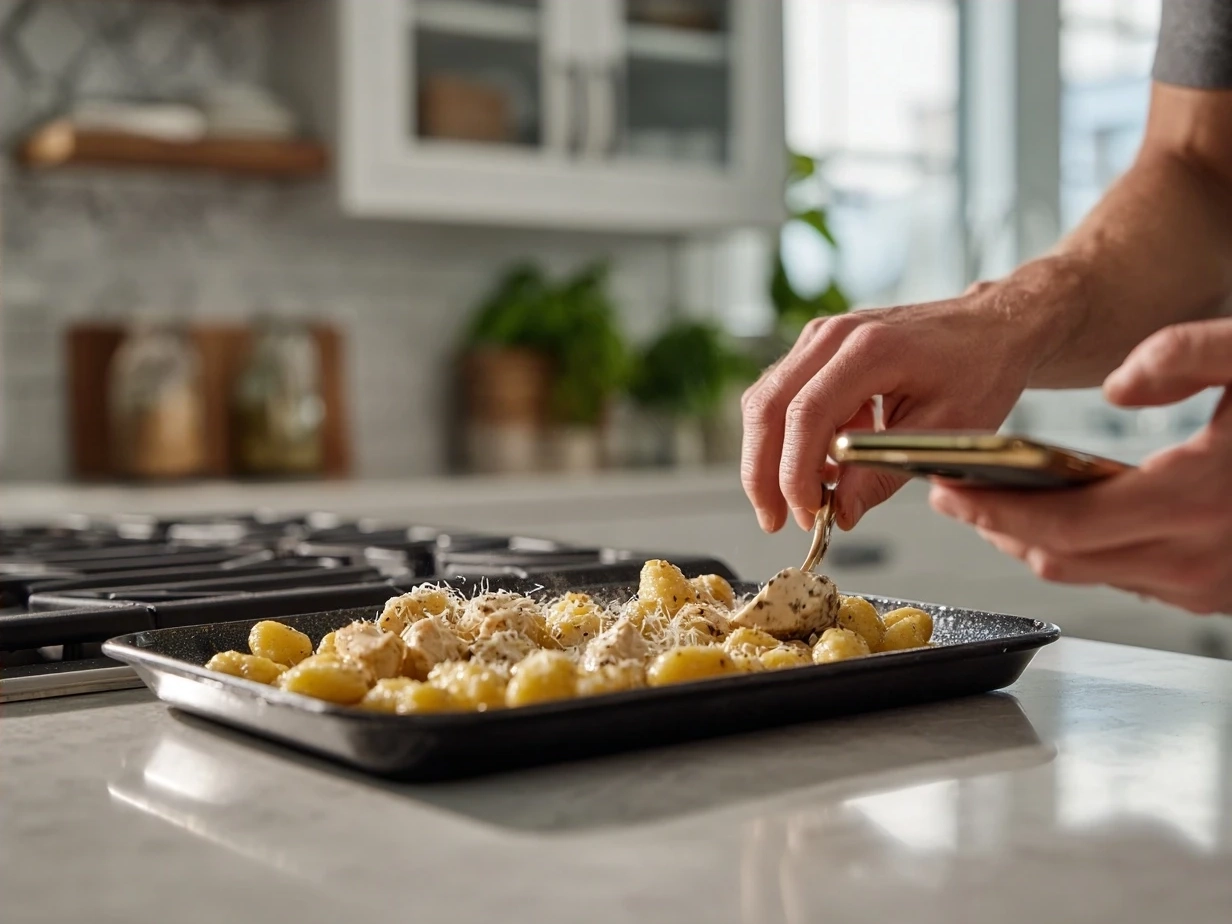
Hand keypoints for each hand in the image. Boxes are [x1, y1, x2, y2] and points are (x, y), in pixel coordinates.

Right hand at [741, 284, 1040, 533]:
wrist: (989, 328)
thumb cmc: (979, 369)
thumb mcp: (945, 431)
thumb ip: (885, 472)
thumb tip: (841, 513)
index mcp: (871, 349)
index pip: (807, 413)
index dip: (796, 472)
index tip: (806, 514)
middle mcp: (834, 336)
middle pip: (767, 406)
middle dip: (762, 473)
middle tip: (776, 520)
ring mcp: (819, 338)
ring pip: (764, 402)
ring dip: (768, 458)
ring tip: (801, 501)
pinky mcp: (816, 350)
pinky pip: (780, 397)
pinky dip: (786, 439)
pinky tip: (818, 469)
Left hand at [930, 318, 1231, 614]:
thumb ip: (1186, 354)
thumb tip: (1117, 385)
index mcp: (1198, 500)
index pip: (1060, 525)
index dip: (990, 509)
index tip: (943, 485)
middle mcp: (1199, 560)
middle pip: (1060, 558)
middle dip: (995, 526)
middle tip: (951, 492)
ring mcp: (1211, 585)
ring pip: (1090, 574)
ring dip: (1033, 539)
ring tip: (992, 500)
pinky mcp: (1219, 590)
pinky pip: (1128, 577)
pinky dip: (1081, 548)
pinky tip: (1064, 514)